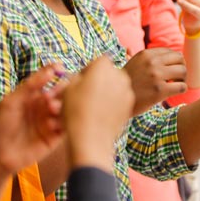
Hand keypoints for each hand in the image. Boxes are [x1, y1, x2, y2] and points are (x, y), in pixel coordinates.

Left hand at [0, 65, 64, 175]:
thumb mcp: (11, 101)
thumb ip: (31, 85)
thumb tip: (51, 69)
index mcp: (34, 96)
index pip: (50, 80)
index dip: (56, 72)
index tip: (60, 68)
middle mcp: (45, 106)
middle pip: (63, 92)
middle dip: (61, 90)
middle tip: (52, 95)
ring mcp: (51, 121)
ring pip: (67, 107)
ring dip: (62, 105)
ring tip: (51, 109)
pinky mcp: (56, 136)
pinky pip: (66, 125)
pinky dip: (62, 122)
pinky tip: (51, 125)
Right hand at [62, 56, 133, 170]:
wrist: (91, 139)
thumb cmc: (75, 112)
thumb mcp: (68, 88)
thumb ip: (78, 75)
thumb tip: (83, 75)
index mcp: (103, 66)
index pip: (99, 61)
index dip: (89, 70)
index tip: (81, 82)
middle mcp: (120, 74)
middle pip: (110, 72)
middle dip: (100, 79)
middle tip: (87, 93)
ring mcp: (127, 89)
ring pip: (116, 85)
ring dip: (107, 90)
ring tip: (93, 105)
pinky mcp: (131, 103)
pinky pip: (121, 97)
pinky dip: (114, 101)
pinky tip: (102, 113)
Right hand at [123, 48, 186, 113]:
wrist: (114, 102)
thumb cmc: (125, 85)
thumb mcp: (128, 65)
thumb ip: (135, 57)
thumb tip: (128, 49)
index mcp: (146, 54)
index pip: (171, 52)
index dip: (175, 62)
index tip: (171, 70)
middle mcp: (152, 62)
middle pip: (180, 59)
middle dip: (181, 68)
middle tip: (177, 78)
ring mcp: (156, 75)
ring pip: (183, 71)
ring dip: (182, 79)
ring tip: (176, 85)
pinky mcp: (160, 90)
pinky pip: (182, 87)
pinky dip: (182, 90)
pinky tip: (174, 93)